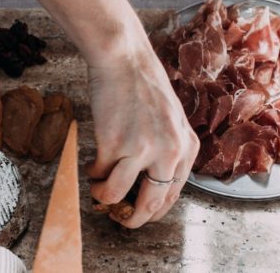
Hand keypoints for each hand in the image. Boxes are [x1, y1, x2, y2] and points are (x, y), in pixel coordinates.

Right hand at [87, 50, 199, 228]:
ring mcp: (141, 149)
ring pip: (115, 195)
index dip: (152, 211)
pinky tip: (92, 164)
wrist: (124, 60)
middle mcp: (169, 152)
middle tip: (118, 218)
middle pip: (150, 206)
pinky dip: (92, 174)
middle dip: (130, 219)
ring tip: (97, 186)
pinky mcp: (113, 143)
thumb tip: (148, 186)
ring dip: (103, 196)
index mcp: (187, 148)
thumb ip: (168, 152)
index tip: (138, 212)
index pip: (173, 196)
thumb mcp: (171, 121)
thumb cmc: (144, 87)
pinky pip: (98, 174)